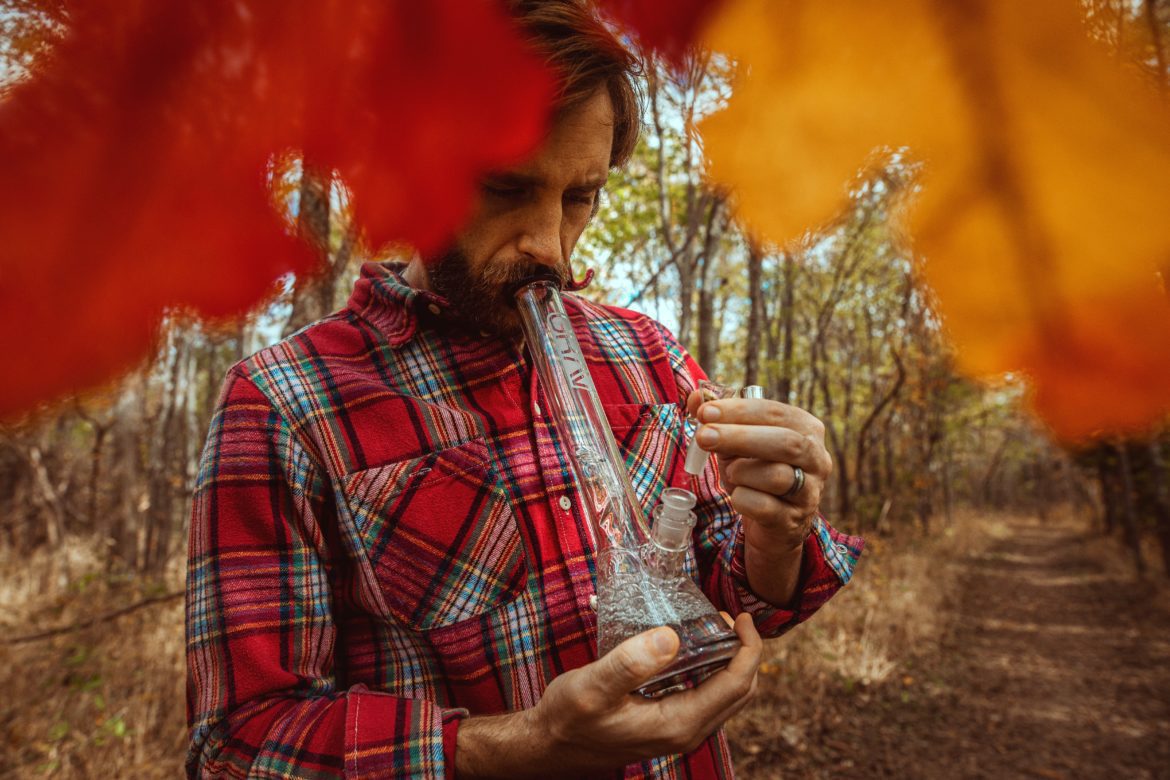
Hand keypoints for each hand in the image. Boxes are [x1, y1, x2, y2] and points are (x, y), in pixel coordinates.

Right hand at [456, 614, 762, 777]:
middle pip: (740, 691)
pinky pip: (706, 697)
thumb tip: (671, 637)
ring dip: (729, 661)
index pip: (736, 684)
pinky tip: (691, 648)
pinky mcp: (670, 724)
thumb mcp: (593, 685)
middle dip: (743, 652)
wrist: (551, 745)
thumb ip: (631, 663)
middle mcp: (687, 732)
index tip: (742, 617)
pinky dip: (711, 671)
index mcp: (679, 724)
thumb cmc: (568, 718)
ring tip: (713, 627)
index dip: (748, 648)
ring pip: (725, 696)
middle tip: (727, 618)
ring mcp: (680, 730)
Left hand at [685, 391, 832, 602]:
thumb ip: (718, 418)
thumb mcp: (736, 442)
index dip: (739, 410)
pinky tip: (737, 496)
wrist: (771, 523)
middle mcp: (816, 458)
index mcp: (806, 429)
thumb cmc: (754, 473)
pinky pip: (765, 507)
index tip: (705, 412)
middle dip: (739, 437)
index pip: (775, 412)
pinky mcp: (793, 520)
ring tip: (730, 473)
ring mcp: (809, 492)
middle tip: (703, 437)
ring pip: (777, 476)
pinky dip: (742, 499)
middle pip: (785, 442)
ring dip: (742, 472)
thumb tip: (696, 397)